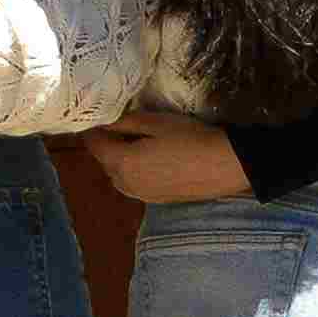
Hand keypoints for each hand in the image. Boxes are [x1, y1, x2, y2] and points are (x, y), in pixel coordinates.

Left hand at [88, 116, 250, 204]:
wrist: (224, 165)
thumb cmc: (189, 138)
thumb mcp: (155, 122)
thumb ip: (125, 122)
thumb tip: (105, 122)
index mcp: (121, 162)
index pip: (93, 144)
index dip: (93, 128)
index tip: (99, 115)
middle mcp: (125, 184)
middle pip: (104, 161)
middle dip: (106, 144)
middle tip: (120, 124)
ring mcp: (140, 196)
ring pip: (118, 176)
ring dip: (120, 160)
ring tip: (137, 142)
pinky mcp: (156, 201)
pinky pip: (134, 185)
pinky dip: (134, 172)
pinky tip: (151, 160)